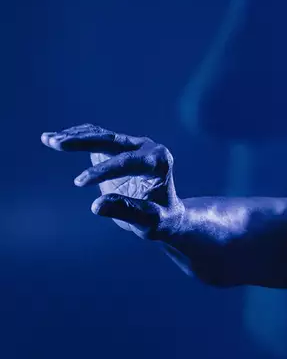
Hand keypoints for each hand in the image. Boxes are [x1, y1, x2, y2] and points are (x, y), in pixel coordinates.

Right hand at [41, 123, 184, 239]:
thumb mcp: (149, 222)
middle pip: (113, 141)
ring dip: (74, 137)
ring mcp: (133, 145)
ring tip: (48, 139)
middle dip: (84, 141)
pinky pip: (96, 137)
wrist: (166, 213)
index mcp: (159, 162)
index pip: (128, 162)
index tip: (79, 183)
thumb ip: (128, 212)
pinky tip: (52, 138)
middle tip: (58, 143)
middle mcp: (148, 148)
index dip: (103, 171)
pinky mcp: (118, 148)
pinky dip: (75, 137)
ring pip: (101, 136)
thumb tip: (97, 206)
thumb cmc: (160, 220)